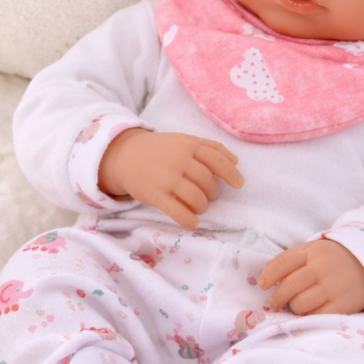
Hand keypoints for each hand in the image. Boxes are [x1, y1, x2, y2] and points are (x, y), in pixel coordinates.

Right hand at [98, 129, 243, 229]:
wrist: (124, 155)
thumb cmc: (160, 149)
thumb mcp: (184, 140)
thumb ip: (210, 147)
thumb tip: (236, 161)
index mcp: (188, 145)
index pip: (217, 159)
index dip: (231, 173)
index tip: (239, 184)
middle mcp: (178, 160)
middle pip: (207, 181)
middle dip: (213, 192)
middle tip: (208, 195)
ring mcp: (166, 178)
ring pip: (195, 197)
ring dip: (202, 206)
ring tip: (199, 207)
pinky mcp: (154, 194)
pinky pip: (177, 211)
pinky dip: (189, 220)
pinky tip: (193, 222)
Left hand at [257, 239, 363, 315]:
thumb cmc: (334, 259)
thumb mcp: (313, 250)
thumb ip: (290, 257)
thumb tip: (266, 269)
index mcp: (312, 252)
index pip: (283, 263)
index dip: (269, 275)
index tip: (261, 285)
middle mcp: (322, 268)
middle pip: (290, 285)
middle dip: (277, 297)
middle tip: (275, 303)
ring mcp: (333, 287)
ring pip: (301, 303)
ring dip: (293, 307)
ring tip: (296, 305)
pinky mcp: (343, 304)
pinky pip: (317, 315)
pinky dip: (308, 316)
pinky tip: (308, 312)